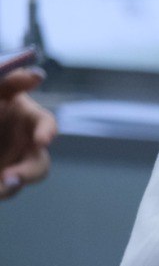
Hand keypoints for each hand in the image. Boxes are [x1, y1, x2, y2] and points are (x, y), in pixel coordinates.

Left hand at [0, 69, 56, 199]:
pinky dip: (0, 190)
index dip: (48, 132)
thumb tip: (37, 74)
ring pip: (20, 180)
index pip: (47, 125)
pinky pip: (4, 190)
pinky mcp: (3, 176)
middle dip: (28, 173)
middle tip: (10, 178)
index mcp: (29, 119)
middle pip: (39, 163)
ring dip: (10, 187)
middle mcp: (27, 144)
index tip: (42, 140)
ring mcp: (15, 162)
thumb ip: (12, 83)